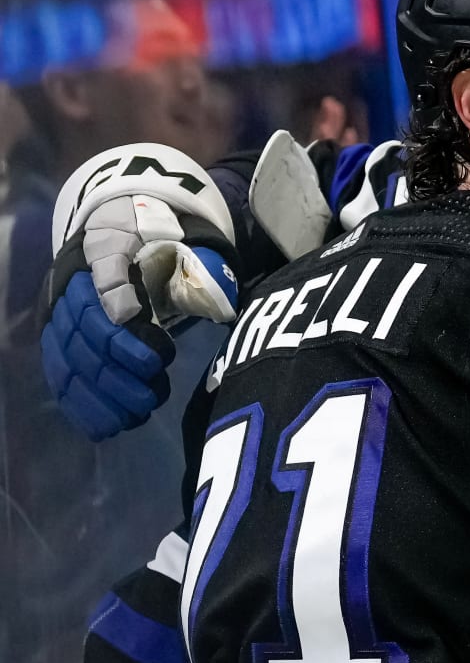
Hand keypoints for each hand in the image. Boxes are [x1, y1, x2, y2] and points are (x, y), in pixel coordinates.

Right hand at [42, 142, 238, 439]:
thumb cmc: (163, 245)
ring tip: (138, 413)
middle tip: (154, 393)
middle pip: (86, 334)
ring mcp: (60, 316)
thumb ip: (200, 264)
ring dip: (102, 394)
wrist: (124, 236)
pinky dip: (81, 405)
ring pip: (70, 359)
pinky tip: (108, 427)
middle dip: (119, 370)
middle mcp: (74, 285)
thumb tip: (218, 292)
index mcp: (105, 250)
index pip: (106, 282)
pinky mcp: (58, 342)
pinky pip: (60, 376)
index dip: (122, 318)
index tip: (153, 350)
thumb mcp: (184, 242)